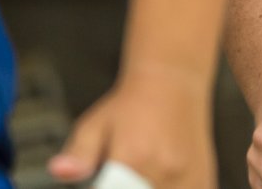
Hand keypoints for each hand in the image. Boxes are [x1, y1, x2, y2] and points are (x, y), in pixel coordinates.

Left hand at [49, 65, 214, 188]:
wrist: (174, 83)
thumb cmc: (129, 106)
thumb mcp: (95, 124)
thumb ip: (78, 153)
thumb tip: (57, 171)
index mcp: (133, 158)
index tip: (106, 183)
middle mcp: (164, 171)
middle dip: (126, 188)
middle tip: (120, 178)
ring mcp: (188, 179)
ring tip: (138, 178)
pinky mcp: (204, 183)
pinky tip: (158, 183)